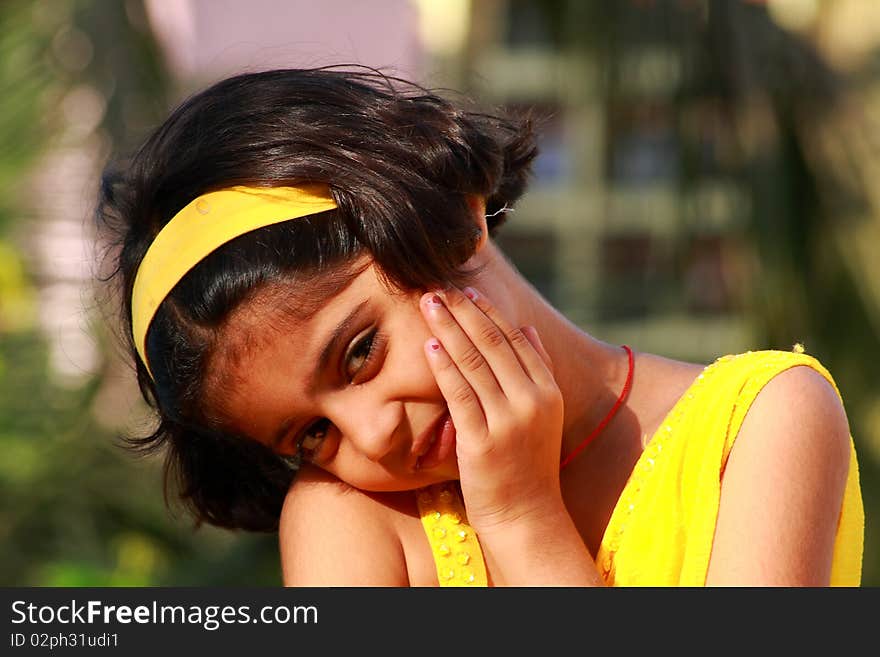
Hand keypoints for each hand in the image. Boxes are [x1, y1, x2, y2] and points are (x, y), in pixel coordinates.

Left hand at [420, 286, 565, 532]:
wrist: (526, 517)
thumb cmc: (529, 465)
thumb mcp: (544, 415)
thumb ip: (536, 371)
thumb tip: (526, 330)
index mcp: (548, 392)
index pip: (515, 340)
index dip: (488, 312)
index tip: (465, 290)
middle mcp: (532, 402)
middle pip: (493, 344)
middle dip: (463, 312)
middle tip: (438, 288)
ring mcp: (508, 422)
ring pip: (474, 363)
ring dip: (449, 329)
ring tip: (429, 305)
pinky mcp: (482, 442)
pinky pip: (460, 395)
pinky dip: (444, 367)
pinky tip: (430, 345)